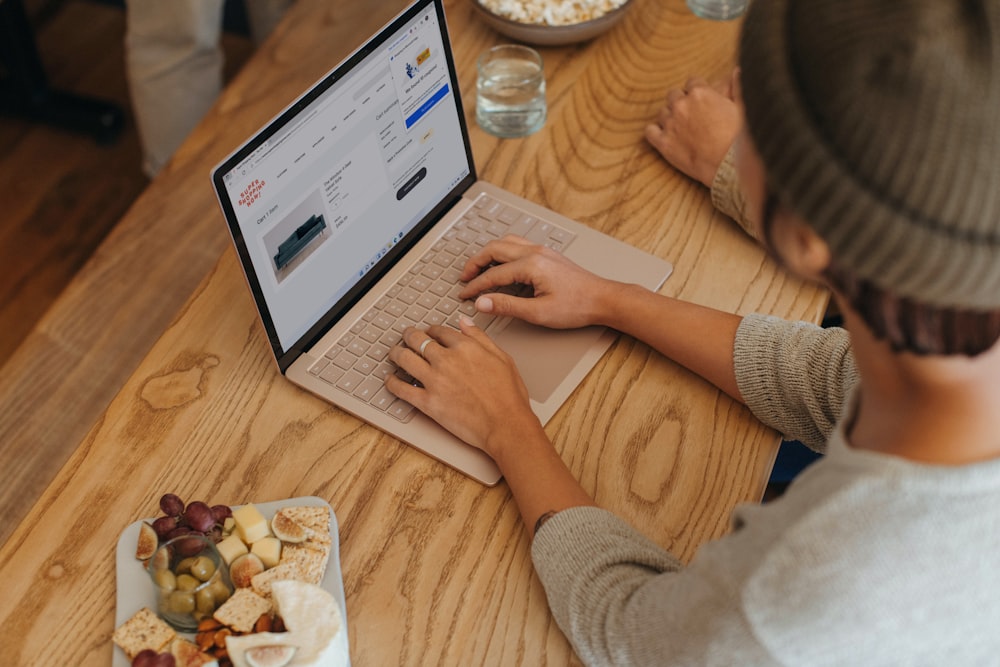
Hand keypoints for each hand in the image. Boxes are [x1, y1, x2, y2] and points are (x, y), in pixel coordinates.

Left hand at [385, 318, 542, 457]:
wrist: (505, 425)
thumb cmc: (509, 396)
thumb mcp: (502, 358)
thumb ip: (480, 338)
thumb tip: (465, 323)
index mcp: (465, 347)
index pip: (440, 331)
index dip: (431, 330)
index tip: (429, 332)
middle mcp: (446, 360)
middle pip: (417, 340)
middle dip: (409, 336)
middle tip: (406, 337)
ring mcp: (434, 381)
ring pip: (404, 359)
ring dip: (396, 353)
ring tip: (394, 353)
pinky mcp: (428, 402)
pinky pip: (401, 389)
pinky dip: (392, 383)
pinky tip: (390, 380)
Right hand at [457, 236, 617, 328]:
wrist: (603, 299)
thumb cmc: (577, 306)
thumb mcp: (538, 313)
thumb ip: (507, 306)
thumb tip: (482, 303)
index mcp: (531, 265)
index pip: (493, 274)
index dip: (475, 286)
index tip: (464, 295)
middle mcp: (535, 252)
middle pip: (494, 249)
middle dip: (475, 263)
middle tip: (464, 278)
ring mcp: (542, 251)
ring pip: (505, 243)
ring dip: (488, 254)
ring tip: (478, 269)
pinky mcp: (547, 255)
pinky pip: (517, 245)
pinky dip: (502, 253)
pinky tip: (501, 265)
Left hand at [645, 71, 741, 187]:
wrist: (728, 165)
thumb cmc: (739, 137)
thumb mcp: (743, 107)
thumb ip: (738, 86)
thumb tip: (739, 70)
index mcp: (700, 93)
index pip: (692, 82)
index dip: (698, 92)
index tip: (703, 101)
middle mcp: (681, 105)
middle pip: (674, 95)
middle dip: (682, 102)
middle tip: (692, 115)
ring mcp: (670, 124)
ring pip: (662, 112)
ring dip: (670, 117)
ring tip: (681, 128)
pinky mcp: (663, 143)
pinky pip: (649, 131)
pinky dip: (655, 132)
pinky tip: (663, 136)